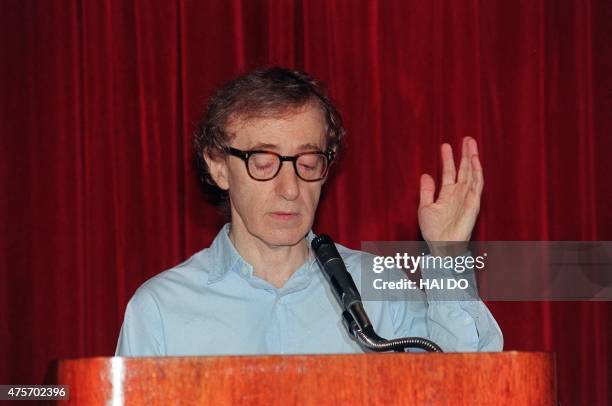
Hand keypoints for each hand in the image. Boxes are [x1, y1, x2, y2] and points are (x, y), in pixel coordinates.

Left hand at [418, 137, 482, 255]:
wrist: (442, 245)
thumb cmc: (433, 231)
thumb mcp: (425, 207)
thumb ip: (427, 191)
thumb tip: (426, 175)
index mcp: (447, 194)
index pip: (449, 172)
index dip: (447, 159)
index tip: (445, 145)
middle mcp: (459, 194)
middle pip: (463, 169)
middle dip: (464, 154)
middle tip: (466, 138)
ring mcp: (467, 197)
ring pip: (472, 173)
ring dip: (472, 158)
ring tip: (471, 142)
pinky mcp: (473, 203)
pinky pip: (477, 185)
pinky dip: (477, 172)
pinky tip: (475, 160)